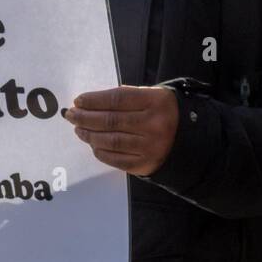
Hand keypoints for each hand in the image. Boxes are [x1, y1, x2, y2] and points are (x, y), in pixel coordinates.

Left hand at [64, 85, 179, 175]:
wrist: (189, 141)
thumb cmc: (165, 114)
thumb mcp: (155, 96)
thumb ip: (129, 96)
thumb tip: (93, 102)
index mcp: (156, 102)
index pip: (117, 99)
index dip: (95, 100)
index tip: (79, 100)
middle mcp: (154, 124)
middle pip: (110, 120)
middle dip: (86, 117)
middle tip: (71, 115)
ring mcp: (149, 146)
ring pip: (110, 140)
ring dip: (89, 134)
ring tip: (78, 129)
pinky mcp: (145, 164)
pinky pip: (116, 159)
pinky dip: (100, 152)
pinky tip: (93, 144)